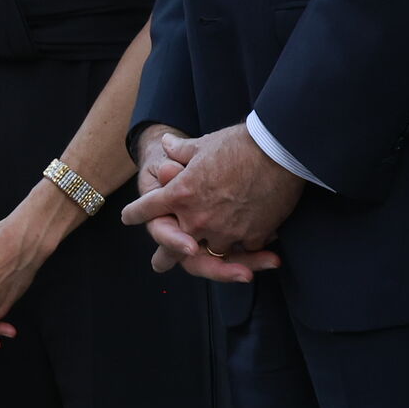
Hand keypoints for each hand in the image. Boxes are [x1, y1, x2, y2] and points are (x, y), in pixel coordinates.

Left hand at [120, 121, 302, 273]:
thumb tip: (167, 143)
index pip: (146, 209)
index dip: (135, 213)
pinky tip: (247, 246)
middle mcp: (197, 219)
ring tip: (207, 255)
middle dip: (165, 256)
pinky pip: (243, 250)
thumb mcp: (204, 144)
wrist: (279, 150)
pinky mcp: (252, 236)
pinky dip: (244, 248)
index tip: (129, 217)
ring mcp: (225, 231)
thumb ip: (181, 150)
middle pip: (172, 249)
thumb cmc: (240, 143)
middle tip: (159, 263)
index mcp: (180, 194)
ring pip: (211, 253)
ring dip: (210, 252)